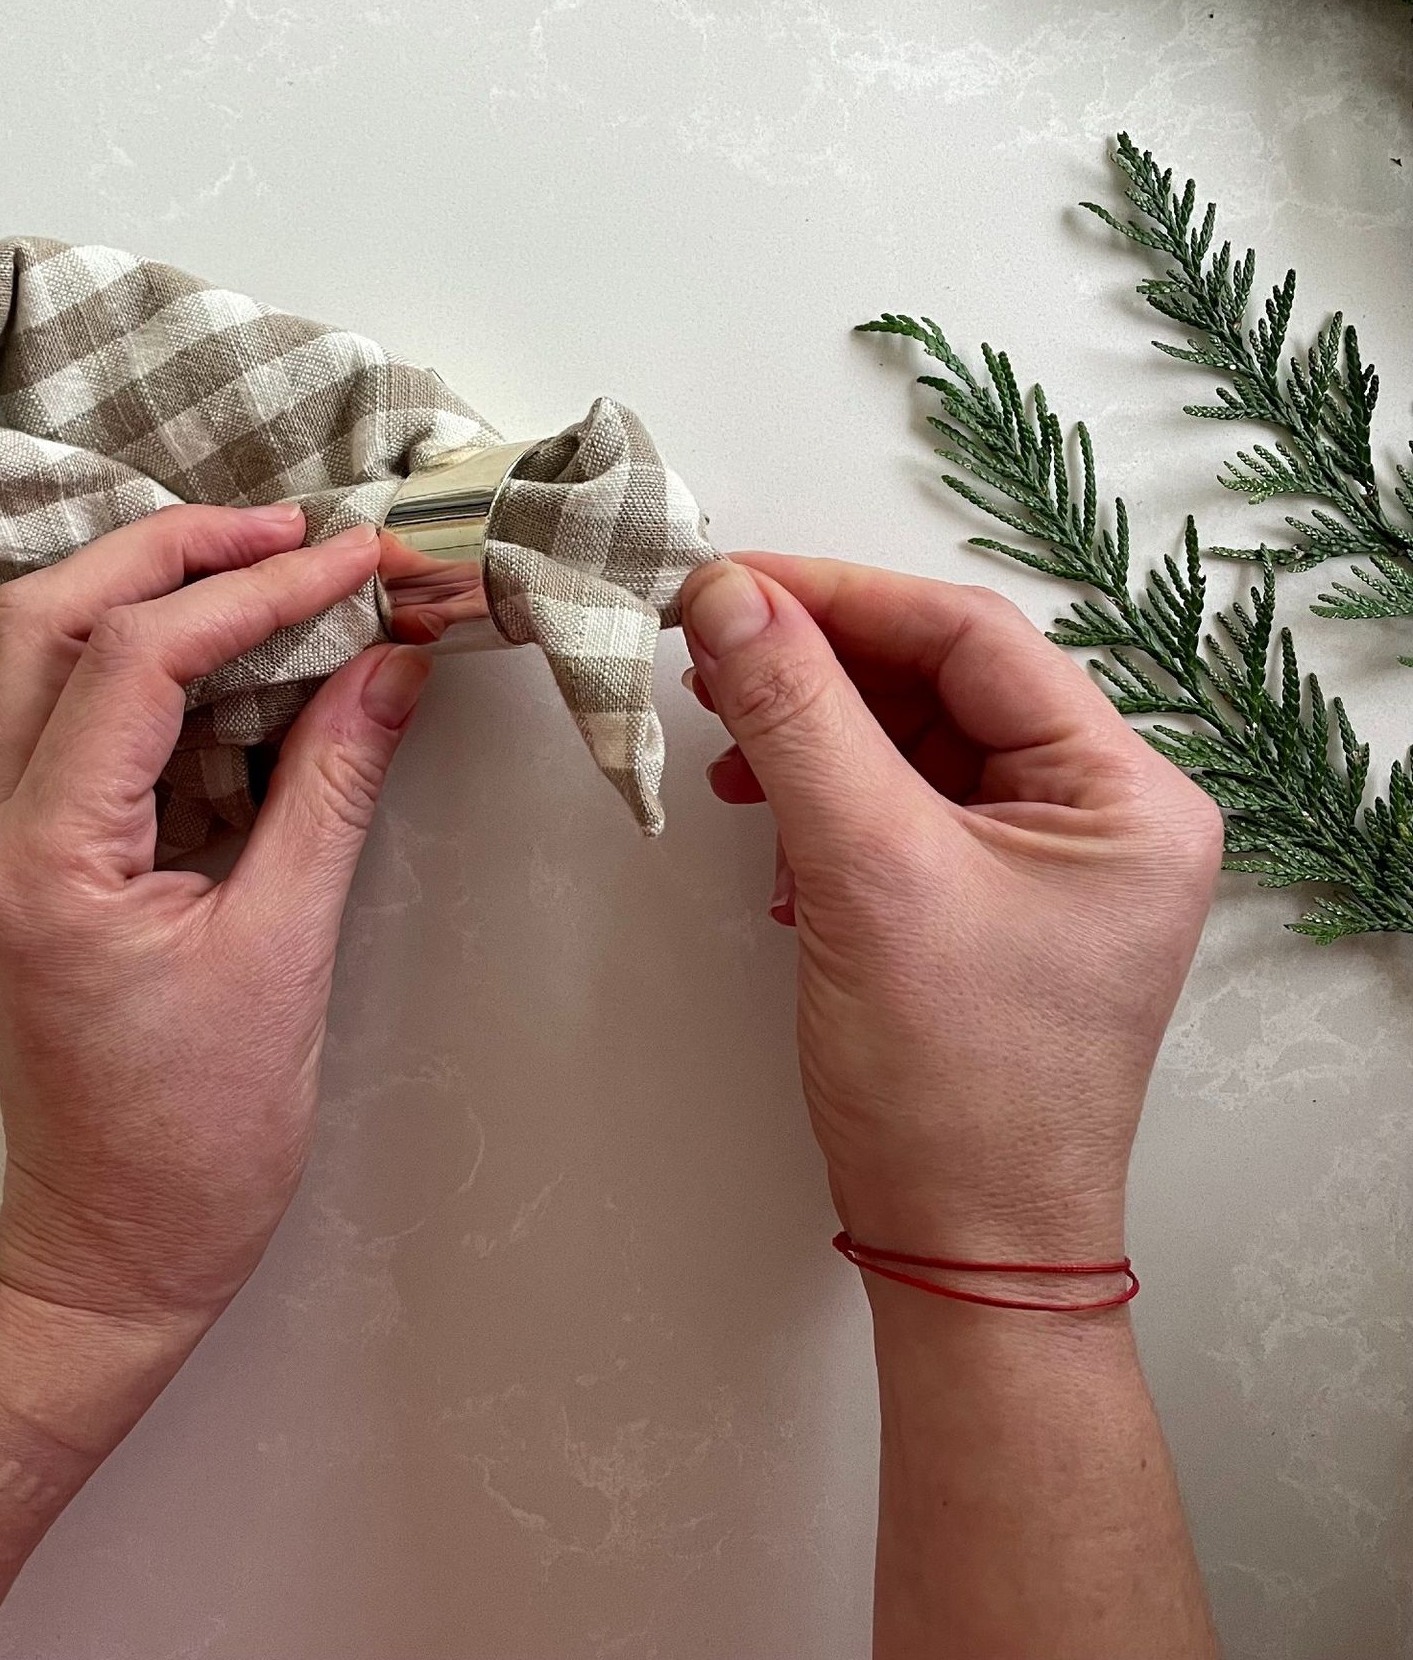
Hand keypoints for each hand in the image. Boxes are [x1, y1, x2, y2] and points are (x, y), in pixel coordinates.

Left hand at [0, 505, 430, 1345]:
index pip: (137, 661)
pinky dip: (135, 664)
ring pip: (27, 657)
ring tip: (260, 570)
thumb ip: (333, 787)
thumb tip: (392, 663)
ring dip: (137, 593)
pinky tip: (223, 659)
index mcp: (44, 863)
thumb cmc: (204, 1135)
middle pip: (39, 621)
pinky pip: (55, 719)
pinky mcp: (19, 861)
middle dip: (167, 552)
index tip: (355, 559)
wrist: (118, 1248)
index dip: (254, 591)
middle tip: (290, 532)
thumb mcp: (287, 949)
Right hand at [680, 554, 1220, 1262]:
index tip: (726, 582)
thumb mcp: (866, 874)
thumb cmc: (950, 1081)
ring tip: (727, 750)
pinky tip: (769, 832)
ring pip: (910, 741)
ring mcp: (1043, 859)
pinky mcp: (984, 900)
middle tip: (707, 652)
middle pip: (940, 682)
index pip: (971, 638)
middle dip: (817, 666)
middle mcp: (1099, 812)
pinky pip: (898, 805)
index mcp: (1123, 791)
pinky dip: (823, 800)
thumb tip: (726, 593)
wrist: (961, 1248)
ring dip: (810, 734)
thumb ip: (796, 718)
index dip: (840, 596)